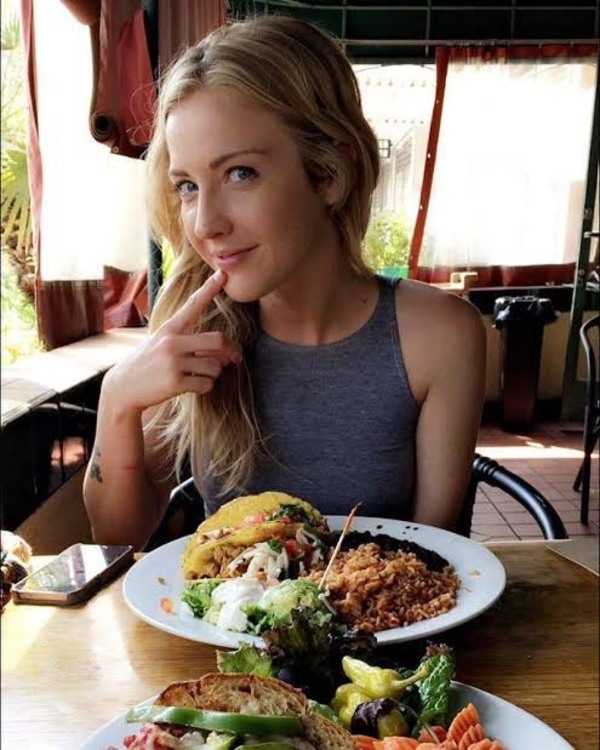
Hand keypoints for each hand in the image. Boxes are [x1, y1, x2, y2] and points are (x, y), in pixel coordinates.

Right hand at [105, 269, 241, 413]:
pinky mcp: (175, 382)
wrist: (123, 388)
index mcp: (169, 329)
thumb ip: (191, 343)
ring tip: (200, 374)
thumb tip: (225, 351)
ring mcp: (173, 362)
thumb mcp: (161, 343)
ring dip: (214, 373)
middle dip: (231, 350)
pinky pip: (206, 384)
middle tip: (233, 358)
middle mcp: (172, 342)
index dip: (209, 289)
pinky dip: (205, 387)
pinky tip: (192, 386)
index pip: (193, 305)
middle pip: (217, 340)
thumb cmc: (147, 364)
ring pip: (215, 367)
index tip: (223, 274)